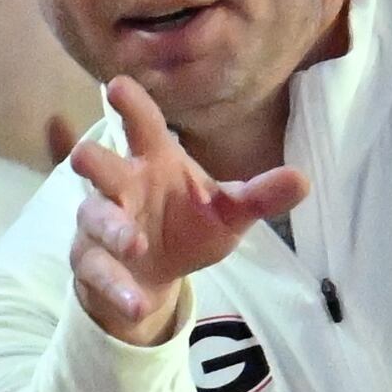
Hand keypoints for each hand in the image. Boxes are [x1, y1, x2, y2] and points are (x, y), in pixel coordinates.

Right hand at [67, 76, 305, 344]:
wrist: (157, 280)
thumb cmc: (187, 228)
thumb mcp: (228, 214)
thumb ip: (259, 197)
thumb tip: (304, 180)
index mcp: (154, 162)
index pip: (141, 125)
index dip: (130, 104)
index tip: (118, 86)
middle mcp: (122, 187)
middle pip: (96, 163)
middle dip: (91, 159)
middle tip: (88, 158)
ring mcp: (101, 224)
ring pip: (93, 217)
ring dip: (113, 229)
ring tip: (137, 245)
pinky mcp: (92, 263)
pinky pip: (96, 271)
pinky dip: (117, 288)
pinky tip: (139, 304)